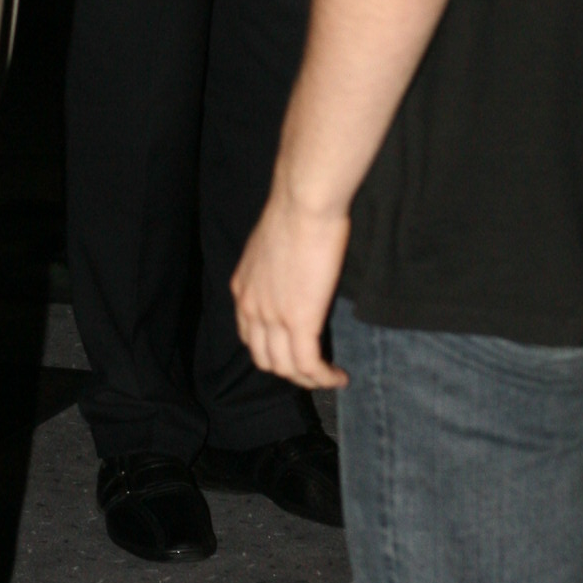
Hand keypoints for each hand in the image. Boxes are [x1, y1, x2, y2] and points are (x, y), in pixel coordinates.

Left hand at [232, 187, 349, 389]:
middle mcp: (251, 308)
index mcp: (242, 289)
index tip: (294, 351)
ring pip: (286, 369)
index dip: (272, 350)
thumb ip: (275, 266)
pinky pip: (309, 365)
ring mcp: (272, 318)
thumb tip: (291, 270)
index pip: (249, 336)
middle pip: (264, 359)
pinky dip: (324, 377)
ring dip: (309, 380)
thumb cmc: (295, 211)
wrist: (303, 202)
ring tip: (330, 378)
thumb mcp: (271, 244)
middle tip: (314, 370)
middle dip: (289, 371)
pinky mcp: (299, 321)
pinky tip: (340, 378)